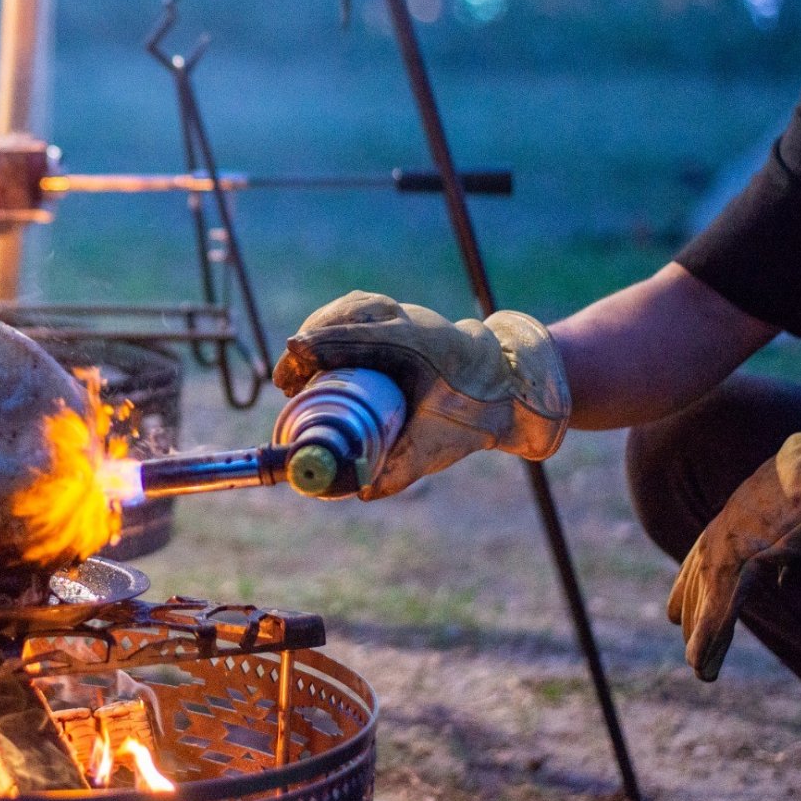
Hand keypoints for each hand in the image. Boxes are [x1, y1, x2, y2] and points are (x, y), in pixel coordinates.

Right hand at [274, 291, 569, 497]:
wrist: (512, 386)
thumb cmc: (474, 412)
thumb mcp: (440, 443)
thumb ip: (401, 466)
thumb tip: (358, 491)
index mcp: (415, 346)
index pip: (353, 337)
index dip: (316, 348)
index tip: (292, 363)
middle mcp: (408, 323)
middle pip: (346, 316)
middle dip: (311, 342)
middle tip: (289, 379)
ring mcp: (406, 316)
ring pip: (352, 309)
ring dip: (320, 331)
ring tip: (300, 365)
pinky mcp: (403, 320)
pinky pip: (360, 311)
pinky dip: (335, 326)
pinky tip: (323, 349)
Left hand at [668, 389, 800, 680]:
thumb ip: (789, 553)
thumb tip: (783, 579)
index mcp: (743, 513)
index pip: (708, 551)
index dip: (693, 579)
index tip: (678, 605)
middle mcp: (731, 524)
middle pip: (703, 572)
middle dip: (692, 605)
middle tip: (683, 635)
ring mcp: (739, 537)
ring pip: (712, 592)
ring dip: (704, 631)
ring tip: (698, 666)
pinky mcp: (756, 552)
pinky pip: (728, 601)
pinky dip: (714, 632)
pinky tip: (703, 659)